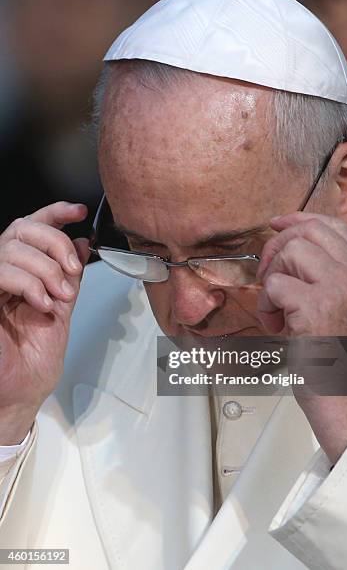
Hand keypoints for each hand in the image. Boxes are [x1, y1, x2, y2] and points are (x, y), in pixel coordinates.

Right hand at [0, 202, 88, 444]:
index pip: (33, 228)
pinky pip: (1, 270)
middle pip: (23, 228)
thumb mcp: (62, 308)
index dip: (54, 212)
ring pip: (12, 247)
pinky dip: (28, 282)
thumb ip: (69, 276)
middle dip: (55, 243)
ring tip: (59, 295)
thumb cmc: (35, 360)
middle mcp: (4, 274)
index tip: (77, 212)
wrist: (22, 391)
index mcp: (23, 273)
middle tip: (72, 269)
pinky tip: (41, 303)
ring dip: (45, 268)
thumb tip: (82, 244)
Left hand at [256, 212, 346, 462]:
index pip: (334, 226)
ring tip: (276, 306)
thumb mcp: (345, 307)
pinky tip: (276, 325)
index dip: (300, 220)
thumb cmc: (339, 358)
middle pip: (309, 231)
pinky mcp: (317, 308)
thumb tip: (291, 245)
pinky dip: (265, 304)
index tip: (277, 225)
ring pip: (291, 251)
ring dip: (272, 277)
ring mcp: (341, 290)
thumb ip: (328, 275)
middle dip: (278, 247)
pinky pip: (275, 284)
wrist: (346, 397)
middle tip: (269, 275)